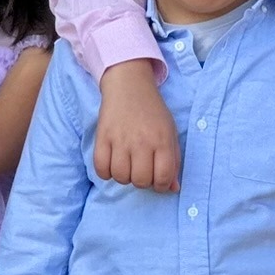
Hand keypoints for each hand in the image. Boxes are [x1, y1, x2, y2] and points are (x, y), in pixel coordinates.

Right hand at [95, 60, 179, 191]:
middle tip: (142, 169)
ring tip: (127, 165)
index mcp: (162, 140)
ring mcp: (120, 139)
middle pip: (140, 181)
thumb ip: (174, 161)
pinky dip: (106, 172)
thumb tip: (172, 188)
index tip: (158, 180)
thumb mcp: (170, 133)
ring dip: (124, 176)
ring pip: (120, 177)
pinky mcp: (102, 137)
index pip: (163, 178)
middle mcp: (142, 141)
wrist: (129, 85)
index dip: (161, 186)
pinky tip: (113, 163)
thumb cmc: (152, 112)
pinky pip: (101, 168)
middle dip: (143, 181)